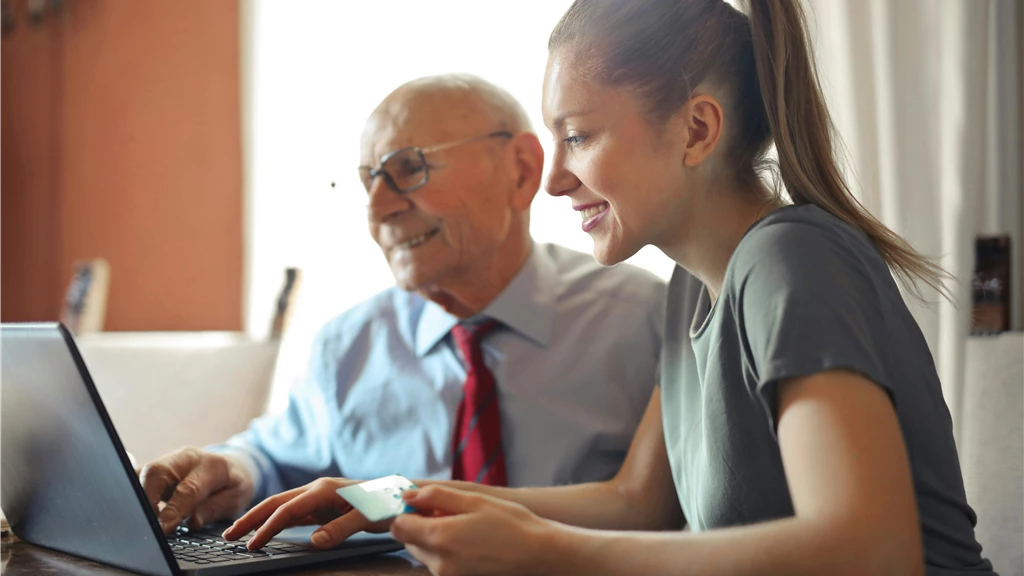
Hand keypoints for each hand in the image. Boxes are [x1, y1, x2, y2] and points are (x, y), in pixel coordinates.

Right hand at [138, 447, 254, 533]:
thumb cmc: (234, 484)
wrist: (232, 466)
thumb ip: (214, 509)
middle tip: (147, 525)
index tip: (162, 529)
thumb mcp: (236, 499)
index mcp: (212, 466)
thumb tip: (191, 522)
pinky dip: (134, 493)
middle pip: (157, 472)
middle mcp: (187, 458)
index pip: (187, 489)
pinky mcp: (157, 467)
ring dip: (137, 496)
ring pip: (143, 472)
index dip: (173, 510)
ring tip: (141, 520)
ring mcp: (170, 460)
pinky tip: (137, 510)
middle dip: (146, 499)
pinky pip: (138, 476)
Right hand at [222, 477, 391, 550]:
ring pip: (281, 506)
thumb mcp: (367, 517)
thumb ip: (341, 528)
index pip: (287, 510)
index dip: (268, 527)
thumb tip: (314, 541)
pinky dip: (275, 521)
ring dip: (259, 519)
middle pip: (276, 503)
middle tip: (228, 536)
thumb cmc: (386, 503)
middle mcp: (317, 489)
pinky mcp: (322, 504)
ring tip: (239, 533)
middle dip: (250, 518)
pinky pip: (293, 513)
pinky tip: (266, 530)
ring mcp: (318, 496)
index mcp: (324, 490)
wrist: (401, 494)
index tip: (252, 544)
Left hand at [391, 485, 557, 575]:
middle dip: (420, 524)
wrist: (537, 553)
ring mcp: (447, 575)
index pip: (398, 526)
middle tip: (448, 512)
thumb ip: (436, 496)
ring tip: (462, 526)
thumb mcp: (474, 500)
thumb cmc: (510, 523)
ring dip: (432, 537)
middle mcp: (438, 562)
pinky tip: (468, 540)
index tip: (423, 503)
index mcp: (439, 538)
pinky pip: (437, 562)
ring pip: (422, 552)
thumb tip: (408, 496)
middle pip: (409, 540)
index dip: (407, 511)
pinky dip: (444, 549)